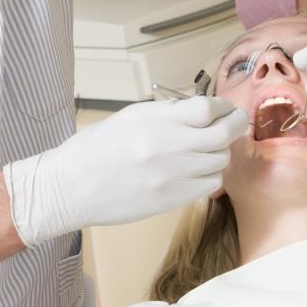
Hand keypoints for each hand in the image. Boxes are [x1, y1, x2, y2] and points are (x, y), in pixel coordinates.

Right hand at [4, 97, 248, 246]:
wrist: (70, 188)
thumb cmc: (94, 149)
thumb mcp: (128, 117)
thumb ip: (166, 112)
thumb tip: (199, 107)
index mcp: (153, 122)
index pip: (207, 109)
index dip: (222, 106)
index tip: (223, 107)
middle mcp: (166, 148)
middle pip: (223, 135)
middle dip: (236, 126)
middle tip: (236, 123)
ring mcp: (171, 176)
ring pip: (220, 161)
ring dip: (221, 152)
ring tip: (209, 149)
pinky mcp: (170, 200)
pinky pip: (210, 185)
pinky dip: (211, 175)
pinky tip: (198, 171)